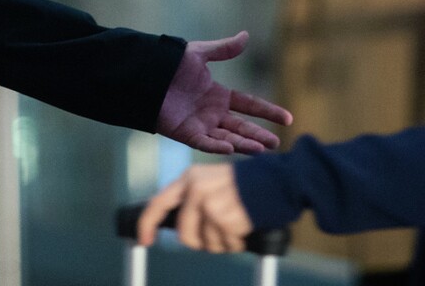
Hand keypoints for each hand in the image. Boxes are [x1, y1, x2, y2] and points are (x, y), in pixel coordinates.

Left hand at [138, 163, 252, 251]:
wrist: (280, 181)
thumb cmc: (248, 185)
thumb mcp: (214, 182)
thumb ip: (194, 199)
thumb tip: (180, 225)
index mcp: (191, 178)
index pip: (158, 203)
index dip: (147, 224)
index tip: (144, 240)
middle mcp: (196, 189)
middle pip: (185, 233)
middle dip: (200, 242)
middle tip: (217, 236)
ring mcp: (210, 204)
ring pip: (206, 242)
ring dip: (222, 242)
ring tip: (235, 226)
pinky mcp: (225, 219)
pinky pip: (225, 245)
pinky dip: (235, 243)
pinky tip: (244, 228)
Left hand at [155, 32, 291, 153]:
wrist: (145, 74)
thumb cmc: (170, 64)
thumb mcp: (200, 54)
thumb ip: (223, 49)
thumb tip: (246, 36)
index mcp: (218, 95)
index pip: (250, 105)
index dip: (268, 111)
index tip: (288, 118)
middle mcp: (213, 113)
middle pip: (242, 126)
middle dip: (259, 135)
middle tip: (276, 143)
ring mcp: (200, 124)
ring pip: (227, 137)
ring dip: (244, 143)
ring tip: (262, 148)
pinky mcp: (185, 132)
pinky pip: (204, 142)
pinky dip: (216, 145)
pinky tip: (230, 147)